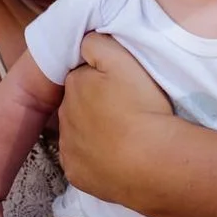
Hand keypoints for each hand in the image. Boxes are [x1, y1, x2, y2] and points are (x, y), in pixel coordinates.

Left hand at [59, 32, 172, 202]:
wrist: (153, 160)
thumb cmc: (141, 106)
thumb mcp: (122, 59)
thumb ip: (97, 43)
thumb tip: (84, 42)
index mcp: (74, 86)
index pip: (84, 76)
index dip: (104, 80)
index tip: (124, 88)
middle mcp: (64, 116)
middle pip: (79, 104)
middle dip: (96, 105)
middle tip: (127, 110)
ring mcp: (69, 149)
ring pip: (80, 132)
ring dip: (96, 131)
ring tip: (126, 135)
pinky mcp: (76, 175)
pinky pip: (84, 161)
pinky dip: (97, 158)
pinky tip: (118, 156)